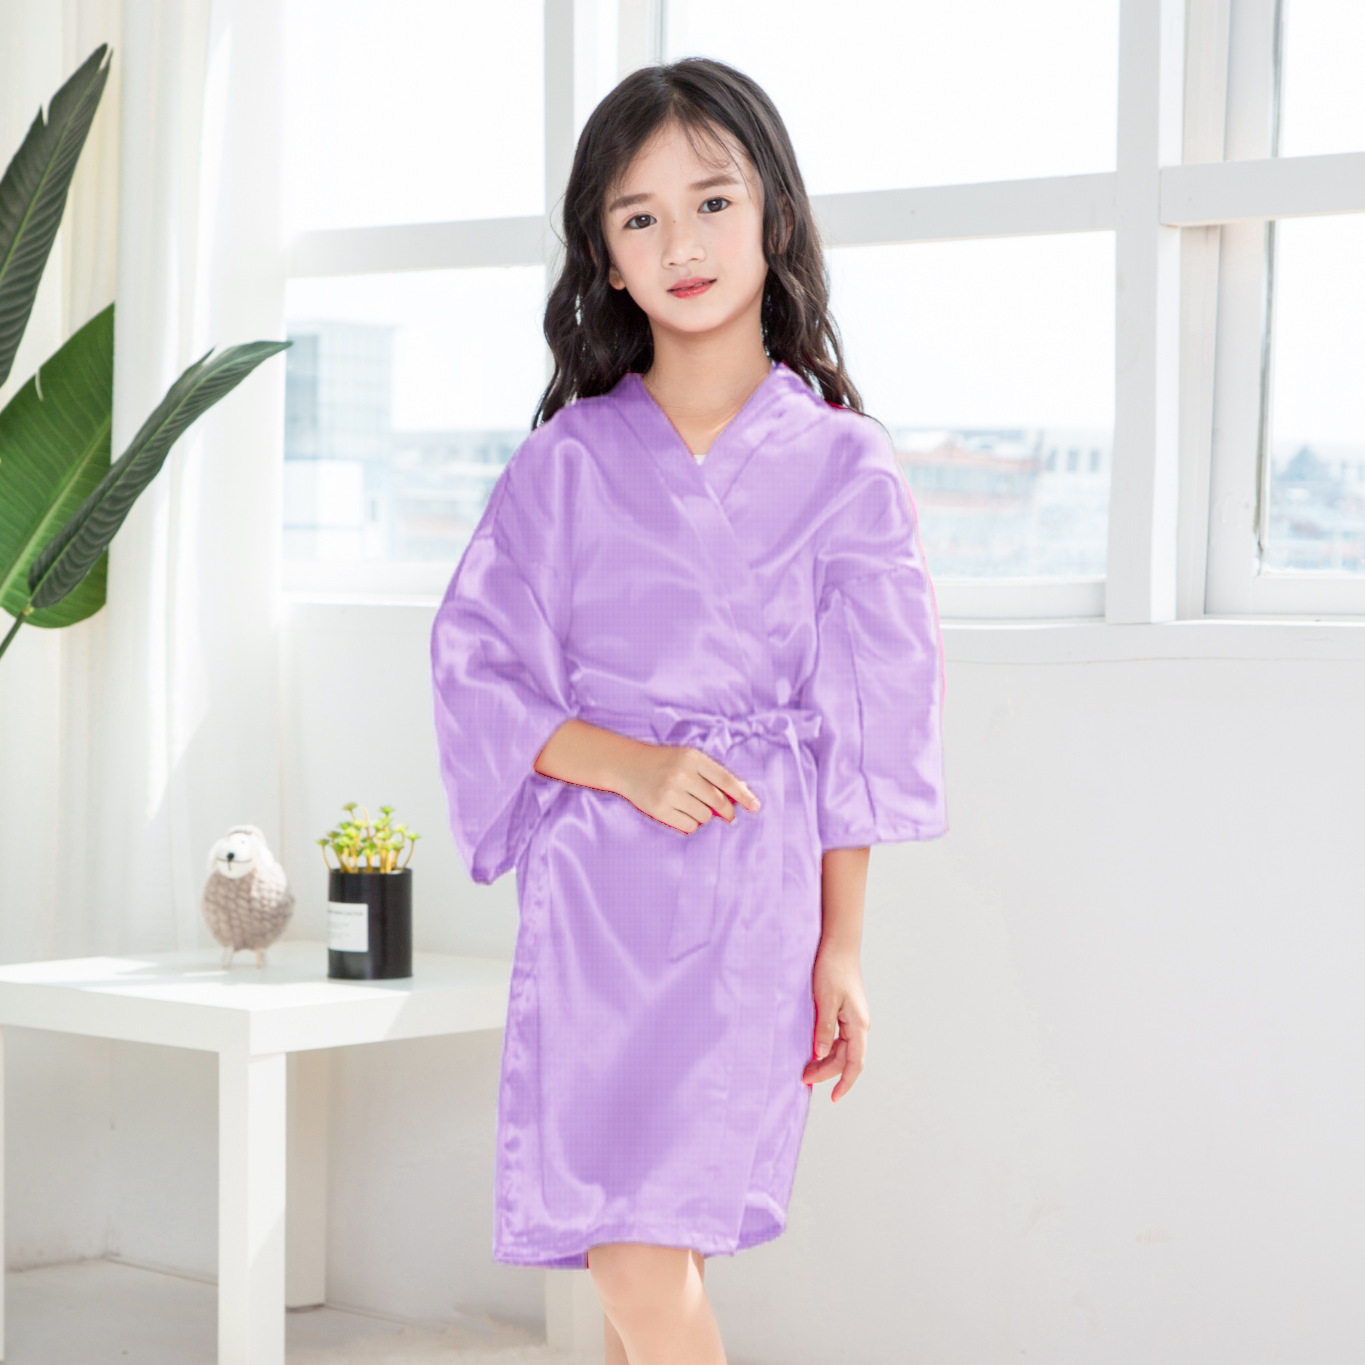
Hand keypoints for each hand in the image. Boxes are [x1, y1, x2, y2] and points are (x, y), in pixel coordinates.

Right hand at [616, 742, 760, 834]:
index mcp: (692, 758)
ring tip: (691, 805)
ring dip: (704, 815)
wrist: (627, 766)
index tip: (755, 807)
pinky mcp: (659, 809)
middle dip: (726, 811)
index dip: (743, 795)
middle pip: (717, 801)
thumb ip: (713, 774)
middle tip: (728, 816)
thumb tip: (742, 792)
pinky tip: (681, 812)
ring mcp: (670, 792)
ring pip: (704, 816)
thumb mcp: (688, 758)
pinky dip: (691, 823)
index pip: (725, 780)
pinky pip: (689, 826)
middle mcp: (682, 774)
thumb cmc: (664, 762)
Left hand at [802, 945, 868, 1101]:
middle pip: (846, 1058)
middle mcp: (859, 1024)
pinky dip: (827, 1047)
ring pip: (842, 1048)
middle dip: (827, 1072)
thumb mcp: (825, 1000)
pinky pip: (839, 1037)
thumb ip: (824, 1029)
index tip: (833, 1098)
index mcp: (858, 1024)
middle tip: (803, 1078)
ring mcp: (853, 1017)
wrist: (838, 944)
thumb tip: (822, 1055)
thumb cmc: (832, 969)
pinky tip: (813, 1049)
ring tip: (805, 1067)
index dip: (845, 1083)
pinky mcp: (846, 1010)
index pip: (855, 1063)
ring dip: (826, 1060)